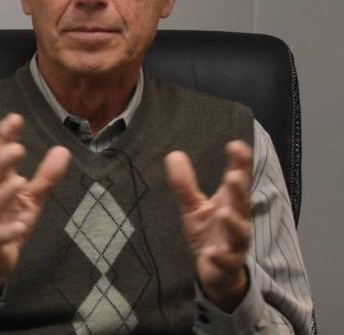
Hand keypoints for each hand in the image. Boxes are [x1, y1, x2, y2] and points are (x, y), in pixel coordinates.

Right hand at [0, 113, 71, 313]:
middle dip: (2, 161)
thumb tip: (63, 149)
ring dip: (4, 192)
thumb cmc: (9, 222)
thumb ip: (46, 176)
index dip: (5, 137)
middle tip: (17, 147)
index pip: (0, 156)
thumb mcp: (31, 199)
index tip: (14, 118)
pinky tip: (21, 225)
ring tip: (20, 181)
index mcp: (0, 184)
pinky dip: (7, 231)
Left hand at [165, 141, 252, 311]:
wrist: (218, 271)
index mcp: (231, 203)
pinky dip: (220, 257)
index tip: (236, 145)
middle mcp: (238, 221)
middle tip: (233, 176)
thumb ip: (186, 184)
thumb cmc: (210, 232)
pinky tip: (212, 253)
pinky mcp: (227, 265)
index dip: (240, 163)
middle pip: (242, 205)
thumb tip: (173, 154)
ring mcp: (235, 244)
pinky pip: (226, 262)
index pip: (239, 180)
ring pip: (239, 234)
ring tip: (223, 212)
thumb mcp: (195, 207)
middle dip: (240, 191)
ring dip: (233, 223)